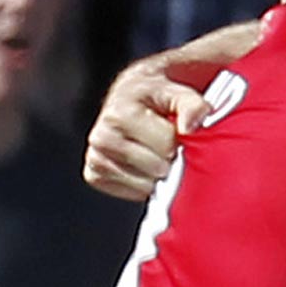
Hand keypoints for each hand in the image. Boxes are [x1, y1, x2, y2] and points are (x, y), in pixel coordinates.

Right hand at [83, 58, 206, 201]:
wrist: (128, 97)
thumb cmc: (154, 97)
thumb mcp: (176, 93)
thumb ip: (191, 105)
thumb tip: (190, 127)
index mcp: (119, 114)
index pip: (166, 145)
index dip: (177, 140)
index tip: (172, 130)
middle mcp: (101, 137)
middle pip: (156, 167)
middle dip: (168, 158)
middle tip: (164, 144)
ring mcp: (95, 158)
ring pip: (145, 185)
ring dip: (157, 174)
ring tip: (153, 152)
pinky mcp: (94, 175)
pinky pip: (132, 193)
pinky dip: (144, 185)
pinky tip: (143, 166)